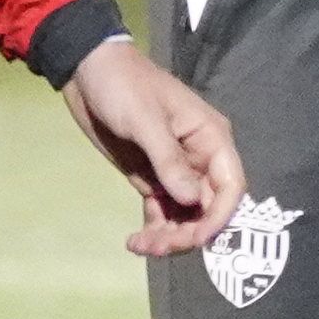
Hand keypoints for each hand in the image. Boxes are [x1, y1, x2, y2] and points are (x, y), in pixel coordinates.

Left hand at [63, 34, 246, 257]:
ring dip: (170, 237)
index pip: (230, 186)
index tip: (198, 238)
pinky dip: (154, 231)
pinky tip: (135, 242)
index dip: (220, 217)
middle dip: (189, 232)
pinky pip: (162, 212)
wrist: (88, 72)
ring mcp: (175, 172)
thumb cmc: (123, 86)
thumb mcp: (145, 120)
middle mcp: (199, 159)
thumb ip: (169, 160)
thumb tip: (192, 201)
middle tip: (160, 246)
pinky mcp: (152, 179)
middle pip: (208, 208)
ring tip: (141, 245)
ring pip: (185, 216)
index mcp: (210, 138)